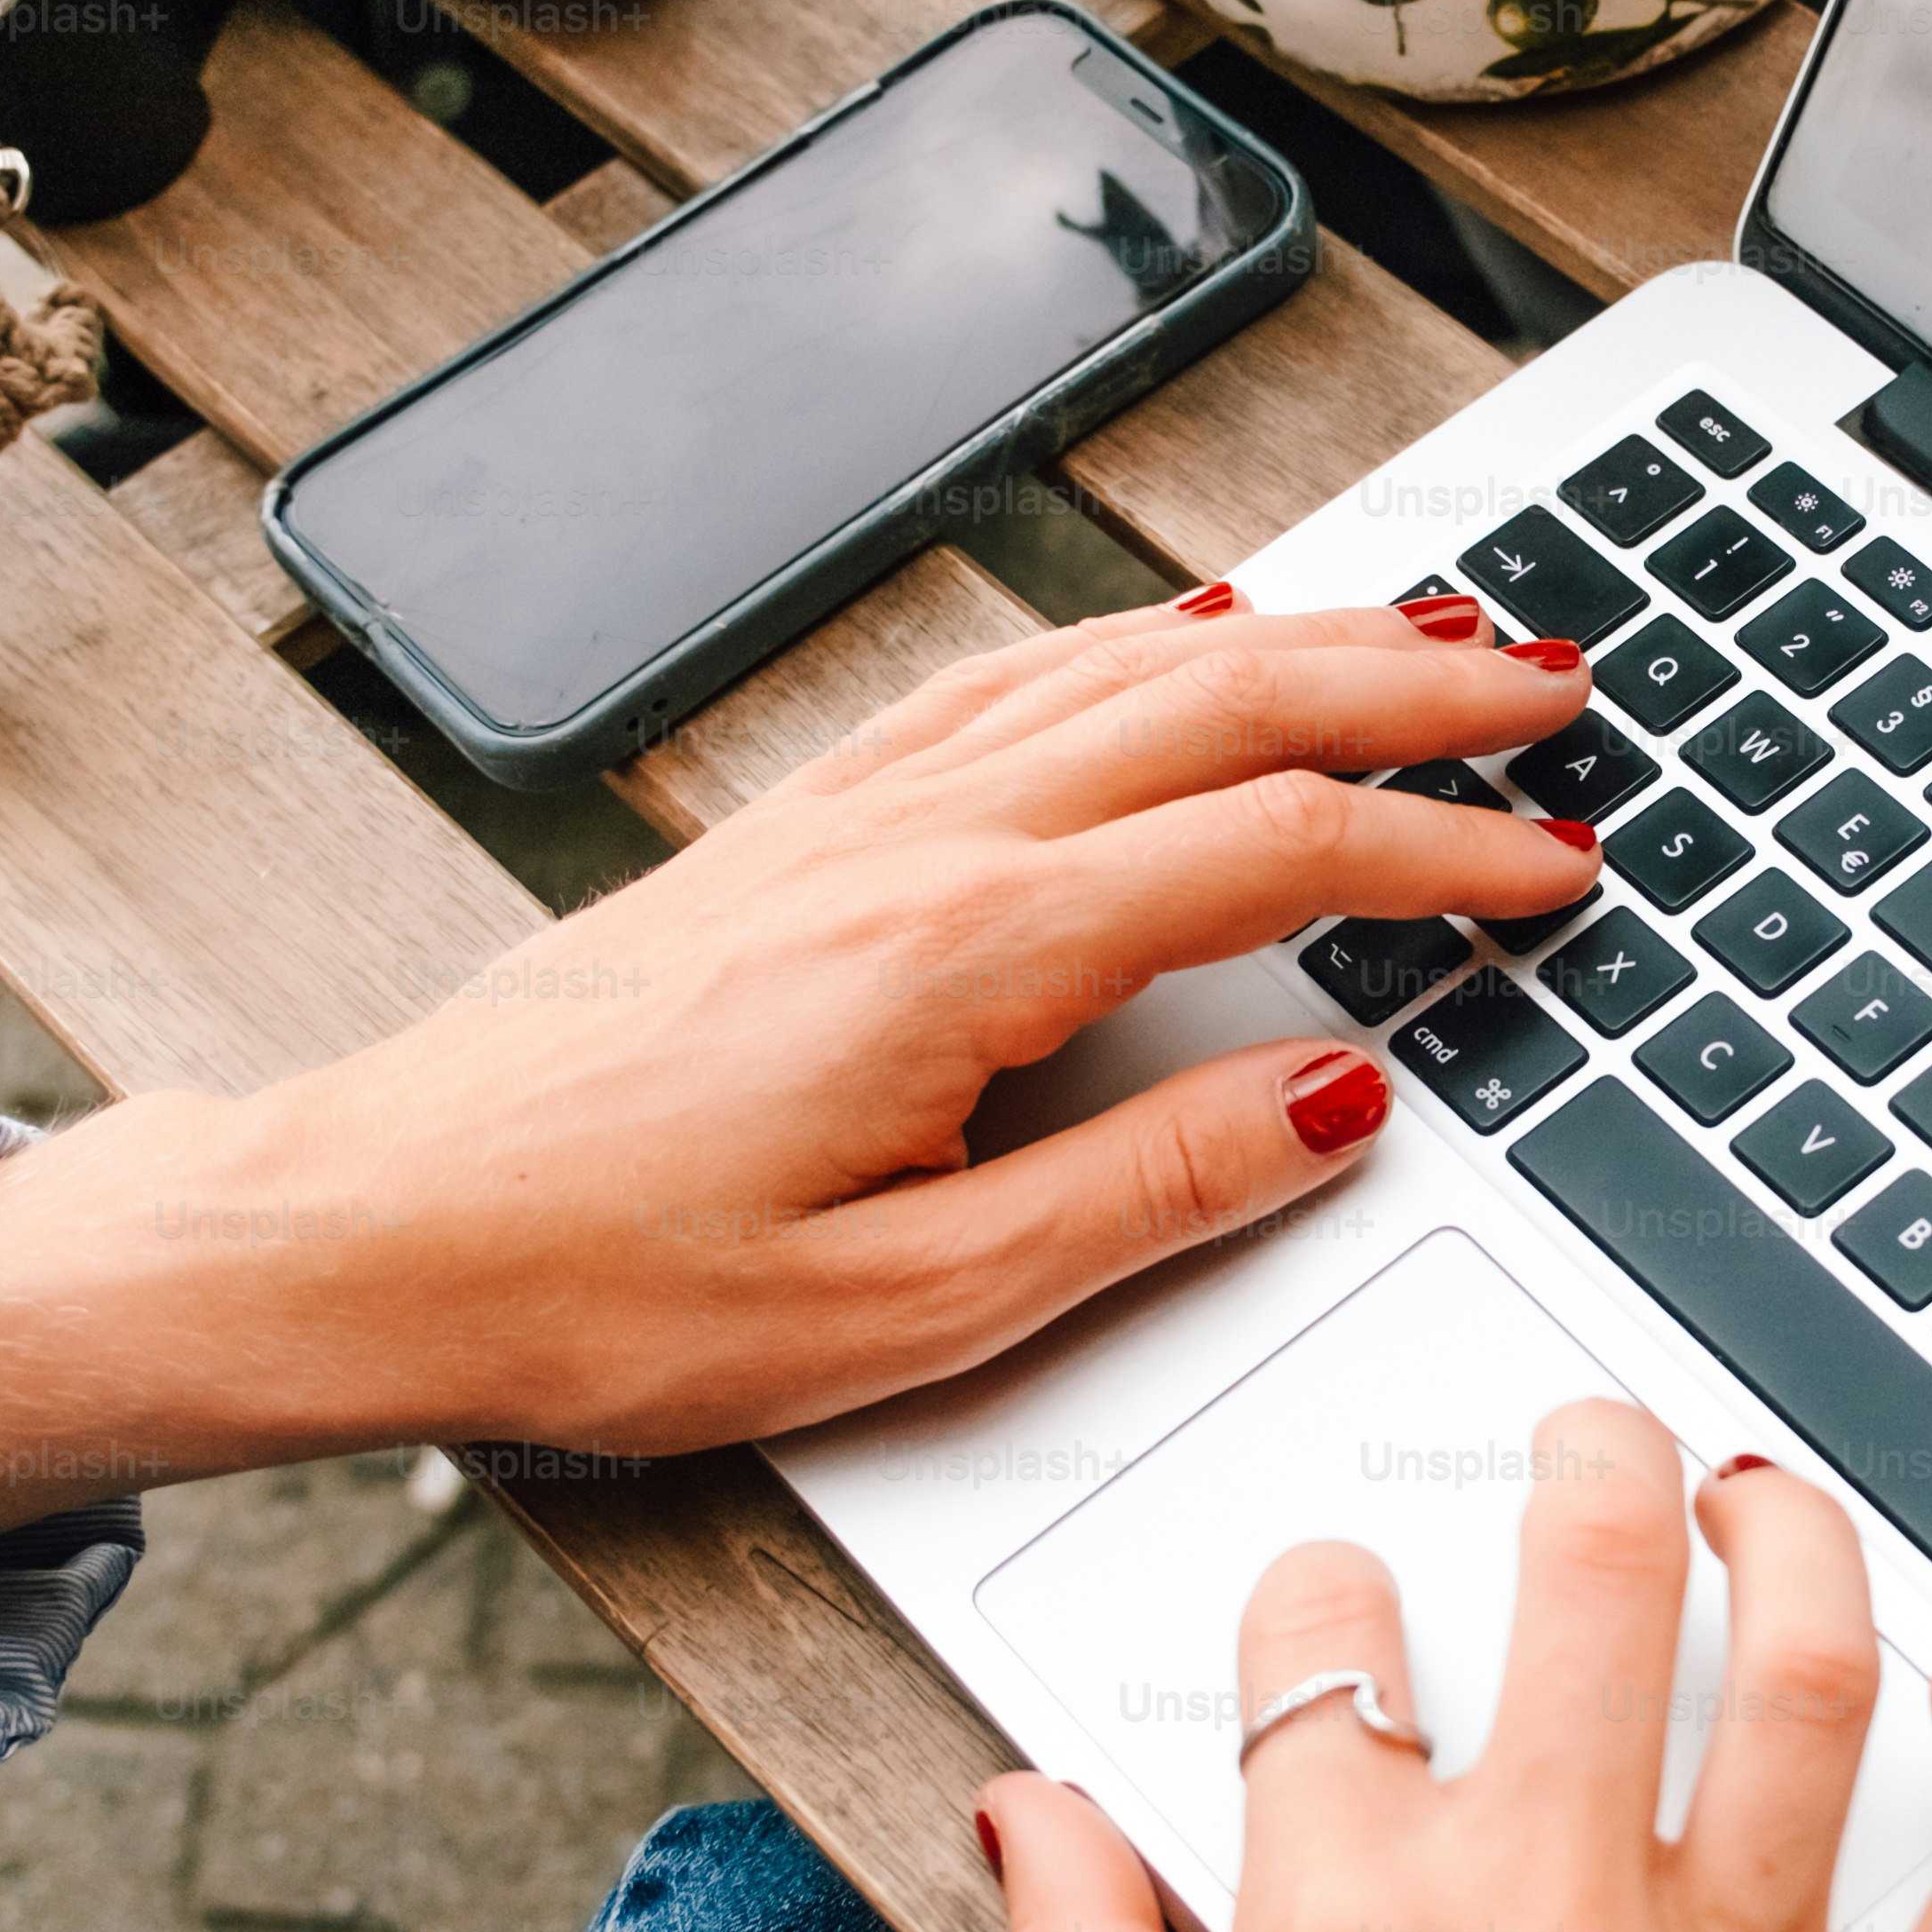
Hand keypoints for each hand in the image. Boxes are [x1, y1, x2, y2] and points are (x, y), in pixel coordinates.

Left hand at [0, 593, 1596, 1593]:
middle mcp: (915, 841)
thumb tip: (1331, 1104)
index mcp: (967, 952)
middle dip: (1411, 676)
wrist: (373, 1230)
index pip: (1274, 854)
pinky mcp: (797, 827)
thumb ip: (1146, 1193)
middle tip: (1552, 682)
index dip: (1443, 848)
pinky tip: (1176, 633)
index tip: (1557, 864)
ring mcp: (848, 813)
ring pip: (1119, 666)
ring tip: (1422, 626)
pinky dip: (1132, 640)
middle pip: (1221, 699)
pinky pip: (1007, 682)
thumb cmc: (604, 1287)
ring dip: (1294, 632)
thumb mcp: (913, 1306)